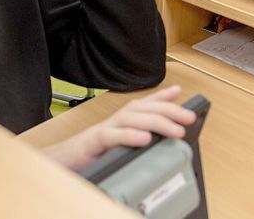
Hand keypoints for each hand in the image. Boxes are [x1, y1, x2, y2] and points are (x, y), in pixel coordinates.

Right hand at [42, 85, 195, 170]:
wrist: (65, 161)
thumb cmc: (95, 151)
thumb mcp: (122, 142)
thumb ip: (140, 133)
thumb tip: (162, 132)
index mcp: (123, 119)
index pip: (145, 104)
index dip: (162, 97)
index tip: (179, 92)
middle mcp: (116, 119)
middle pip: (143, 108)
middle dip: (168, 110)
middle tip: (188, 117)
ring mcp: (105, 128)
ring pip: (131, 118)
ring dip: (156, 122)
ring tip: (175, 129)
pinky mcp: (95, 141)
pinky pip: (112, 136)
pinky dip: (129, 136)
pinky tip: (145, 139)